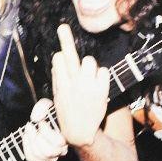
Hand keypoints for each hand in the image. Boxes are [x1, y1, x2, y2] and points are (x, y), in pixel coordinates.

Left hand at [22, 98, 67, 160]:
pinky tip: (26, 138)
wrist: (45, 120)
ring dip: (30, 142)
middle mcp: (62, 149)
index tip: (41, 122)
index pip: (59, 142)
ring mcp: (53, 156)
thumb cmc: (48, 113)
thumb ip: (42, 107)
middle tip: (30, 126)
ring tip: (28, 131)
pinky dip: (27, 149)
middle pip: (49, 151)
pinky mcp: (42, 159)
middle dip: (36, 138)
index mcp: (67, 137)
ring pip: (41, 156)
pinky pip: (33, 159)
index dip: (46, 132)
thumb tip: (36, 119)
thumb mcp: (47, 105)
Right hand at [52, 24, 109, 146]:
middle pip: (70, 55)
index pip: (59, 59)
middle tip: (63, 27)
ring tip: (89, 77)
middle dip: (66, 40)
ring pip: (89, 60)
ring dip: (90, 66)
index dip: (61, 56)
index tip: (61, 46)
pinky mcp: (101, 90)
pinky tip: (98, 85)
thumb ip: (58, 78)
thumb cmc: (68, 114)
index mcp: (60, 84)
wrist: (80, 133)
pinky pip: (103, 71)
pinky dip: (102, 76)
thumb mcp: (57, 97)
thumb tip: (58, 59)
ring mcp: (87, 86)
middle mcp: (73, 83)